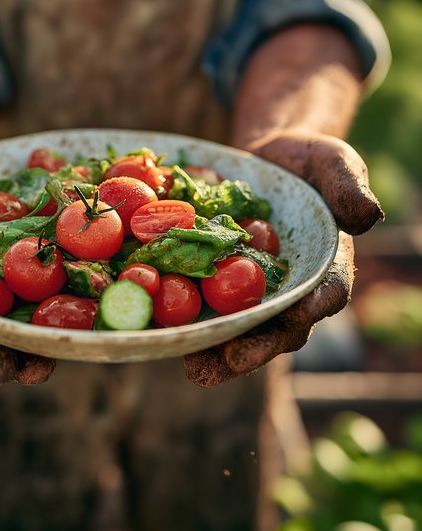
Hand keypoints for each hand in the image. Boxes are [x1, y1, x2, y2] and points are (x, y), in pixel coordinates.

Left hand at [183, 128, 382, 386]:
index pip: (325, 293)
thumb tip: (367, 216)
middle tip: (231, 360)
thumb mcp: (333, 163)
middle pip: (277, 327)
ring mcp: (251, 292)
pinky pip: (203, 305)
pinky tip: (163, 335)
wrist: (265, 161)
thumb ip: (348, 186)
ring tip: (196, 369)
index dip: (312, 308)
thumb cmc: (308, 163)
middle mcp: (288, 290)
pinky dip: (185, 322)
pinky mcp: (217, 283)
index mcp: (324, 268)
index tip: (294, 317)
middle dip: (256, 348)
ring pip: (237, 329)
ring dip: (217, 352)